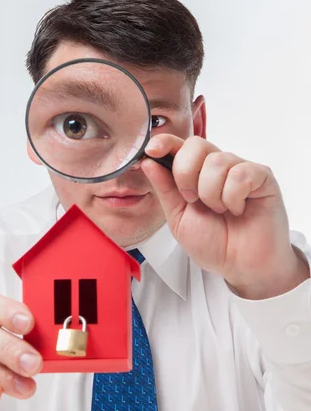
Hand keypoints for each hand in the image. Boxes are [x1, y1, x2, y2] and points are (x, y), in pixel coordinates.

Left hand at [142, 135, 308, 298]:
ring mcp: (241, 168)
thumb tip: (148, 161)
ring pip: (216, 161)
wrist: (242, 268)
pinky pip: (240, 173)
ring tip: (220, 210)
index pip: (179, 145)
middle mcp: (218, 166)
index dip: (165, 143)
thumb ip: (165, 189)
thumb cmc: (215, 244)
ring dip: (211, 193)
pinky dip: (232, 196)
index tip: (151, 151)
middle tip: (192, 200)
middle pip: (196, 145)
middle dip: (185, 173)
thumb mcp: (178, 218)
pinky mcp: (262, 176)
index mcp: (197, 172)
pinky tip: (238, 209)